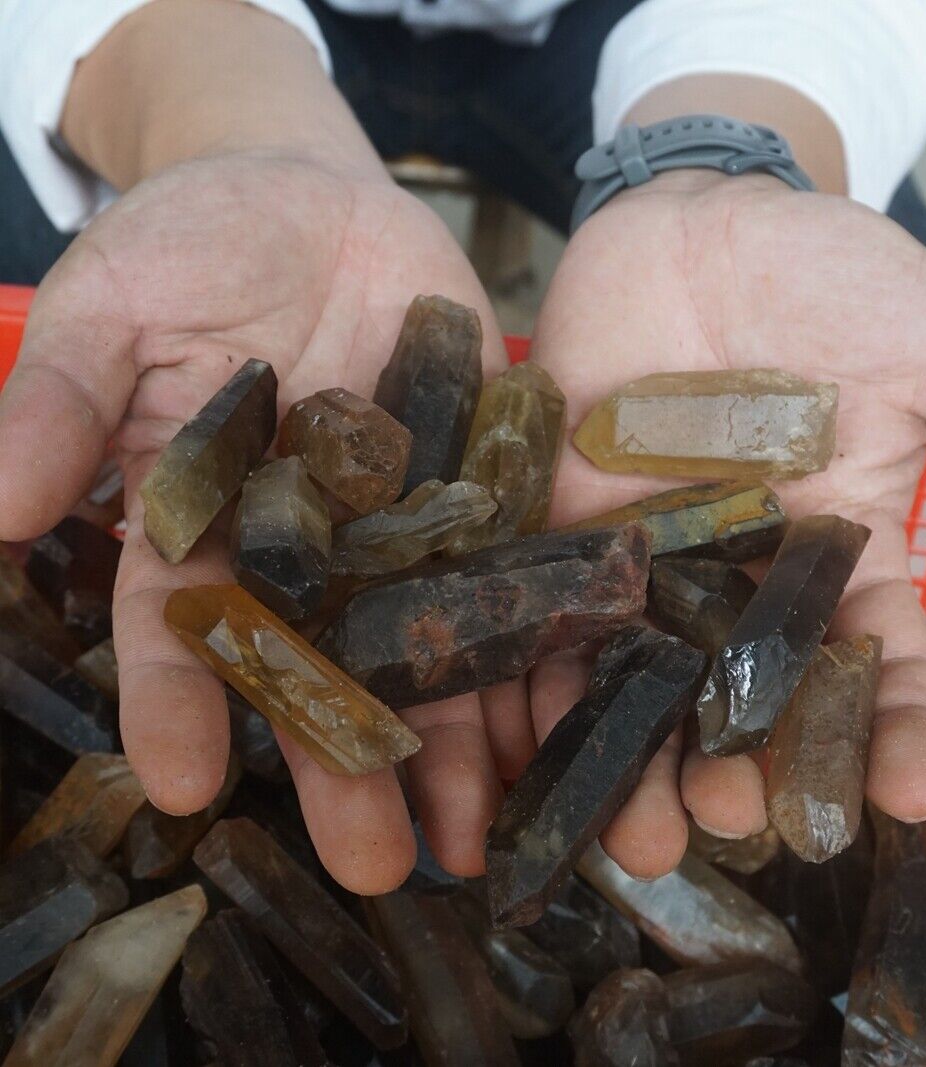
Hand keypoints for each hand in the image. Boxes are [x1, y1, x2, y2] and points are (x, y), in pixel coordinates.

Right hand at [0, 152, 512, 890]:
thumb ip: (61, 402)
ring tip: (471, 835)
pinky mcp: (480, 486)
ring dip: (449, 740)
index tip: (185, 784)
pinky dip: (534, 641)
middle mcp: (307, 547)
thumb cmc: (190, 243)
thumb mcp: (109, 307)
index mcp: (203, 523)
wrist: (309, 199)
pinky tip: (555, 717)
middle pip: (325, 666)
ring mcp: (401, 524)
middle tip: (373, 864)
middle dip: (343, 763)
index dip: (179, 701)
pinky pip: (511, 570)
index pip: (183, 626)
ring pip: (425, 646)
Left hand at [525, 170, 925, 876]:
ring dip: (640, 751)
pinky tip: (537, 737)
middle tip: (728, 823)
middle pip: (749, 694)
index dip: (893, 728)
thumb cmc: (833, 276)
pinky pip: (562, 608)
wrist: (706, 220)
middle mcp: (747, 574)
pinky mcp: (575, 524)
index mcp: (844, 550)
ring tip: (636, 830)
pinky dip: (550, 670)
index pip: (877, 661)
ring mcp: (656, 555)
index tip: (904, 795)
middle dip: (744, 764)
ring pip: (650, 674)